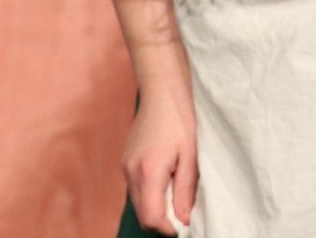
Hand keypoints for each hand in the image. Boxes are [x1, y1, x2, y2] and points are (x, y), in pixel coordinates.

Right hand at [122, 88, 196, 234]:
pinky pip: (135, 189)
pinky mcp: (125, 161)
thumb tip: (183, 219)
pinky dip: (149, 194)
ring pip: (138, 203)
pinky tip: (165, 181)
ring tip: (176, 193)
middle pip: (142, 214)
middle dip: (161, 221)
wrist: (161, 92)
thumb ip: (184, 191)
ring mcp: (125, 165)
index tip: (183, 225)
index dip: (167, 228)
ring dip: (155, 207)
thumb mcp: (190, 157)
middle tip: (182, 213)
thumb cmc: (179, 120)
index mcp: (148, 170)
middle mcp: (131, 171)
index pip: (151, 217)